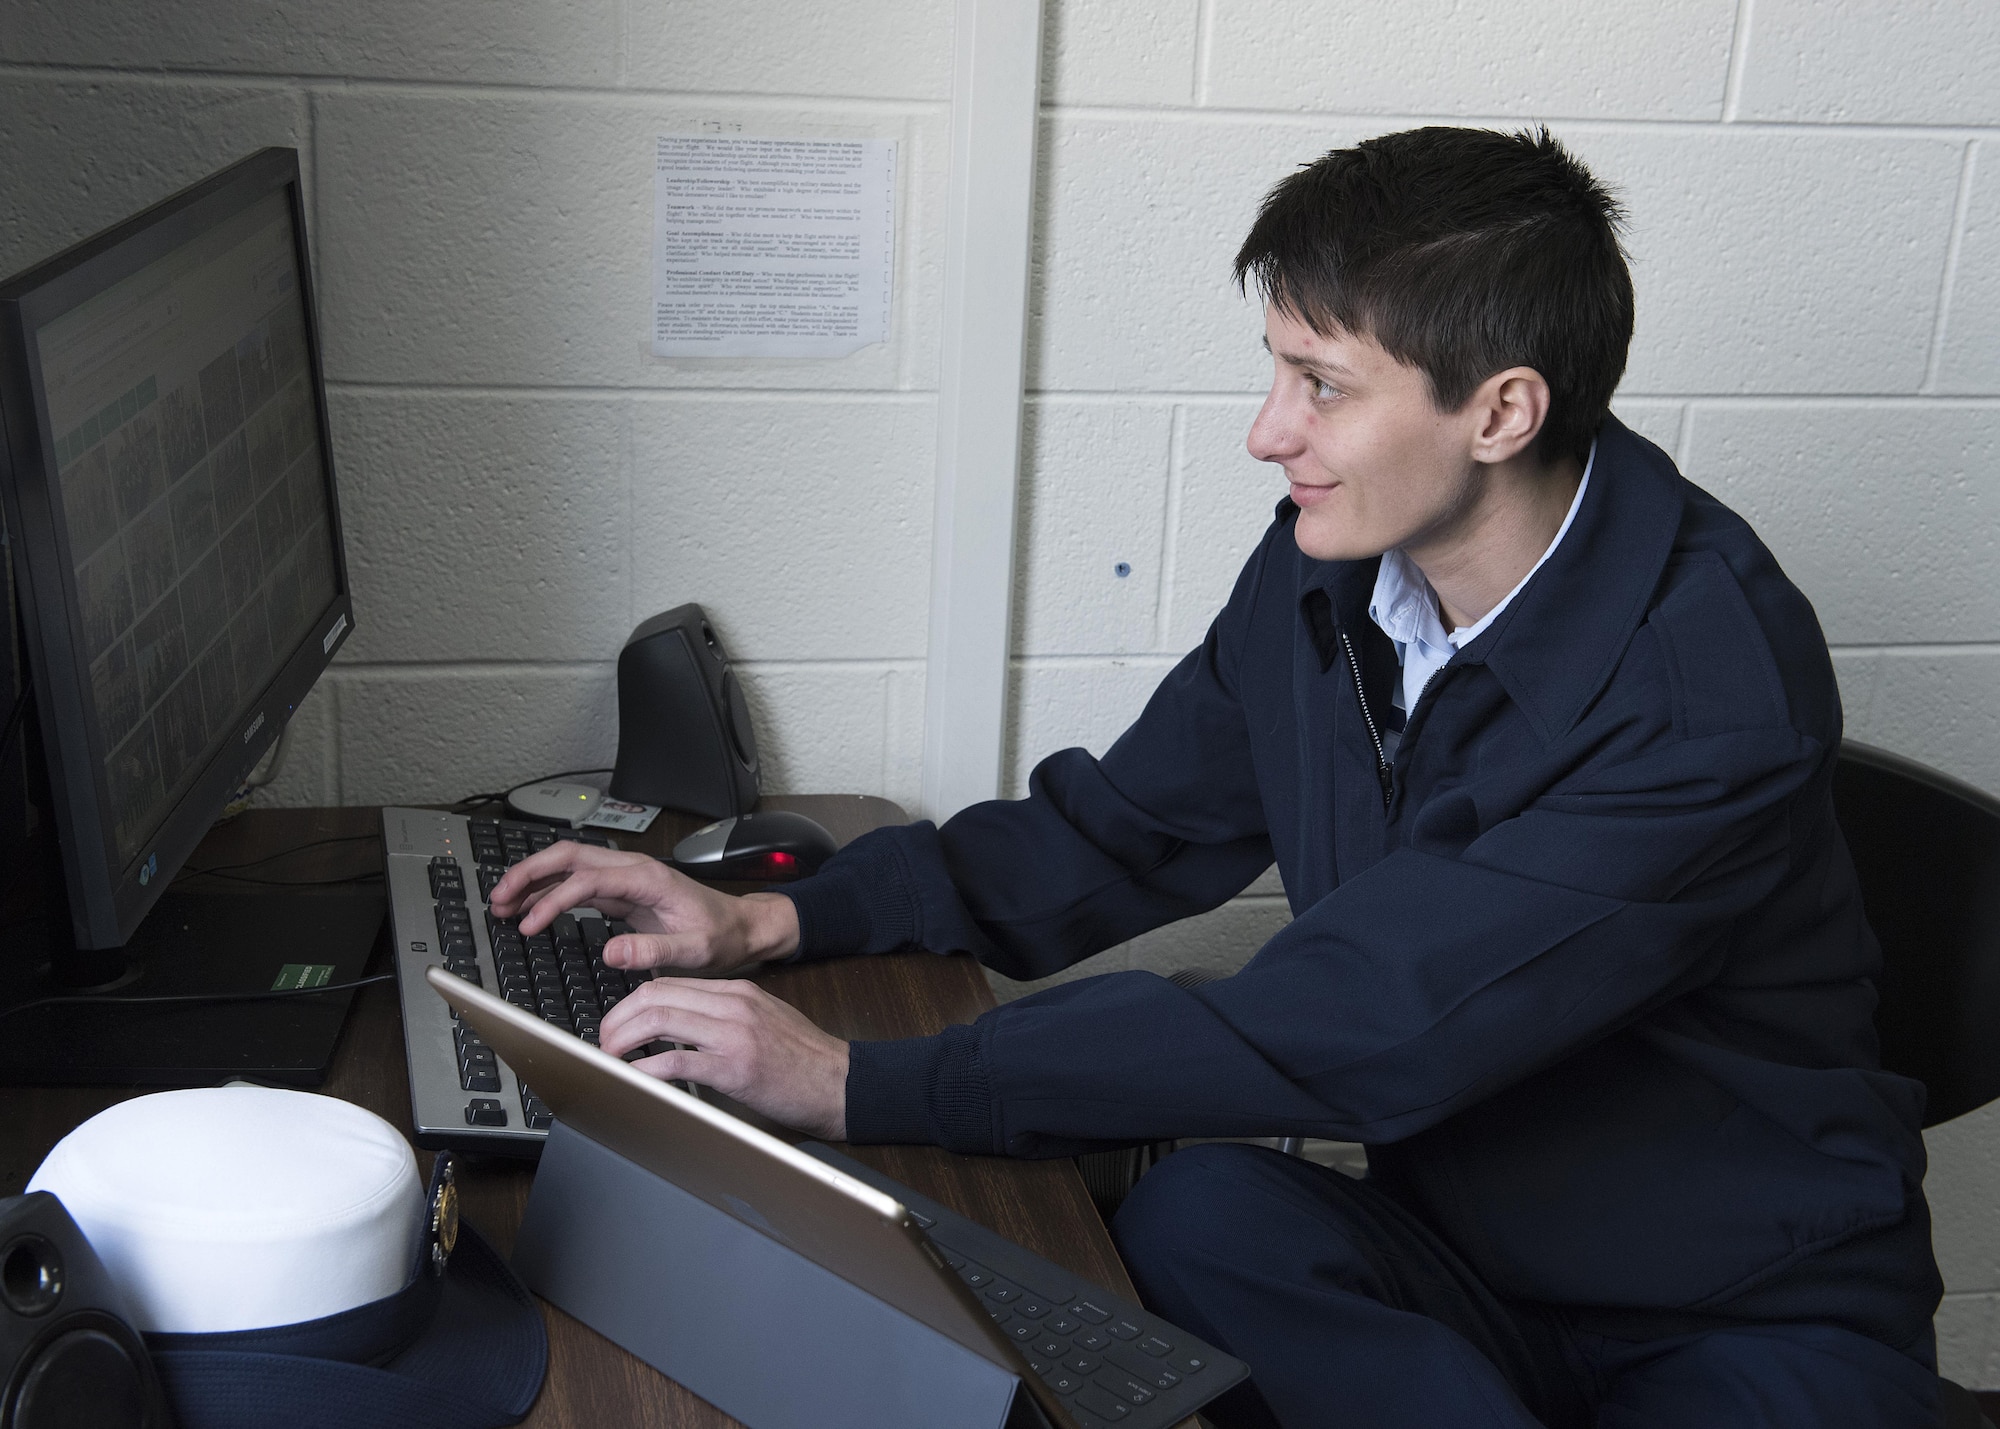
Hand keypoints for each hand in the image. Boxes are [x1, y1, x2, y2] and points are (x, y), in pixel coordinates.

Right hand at [486, 841, 799, 976]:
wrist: (742, 928)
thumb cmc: (721, 936)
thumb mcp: (694, 950)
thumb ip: (653, 950)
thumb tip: (611, 952)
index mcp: (647, 879)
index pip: (586, 880)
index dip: (553, 901)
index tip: (530, 927)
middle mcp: (632, 871)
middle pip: (568, 857)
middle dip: (529, 874)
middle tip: (499, 899)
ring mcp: (626, 879)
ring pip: (569, 867)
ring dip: (534, 881)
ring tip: (504, 905)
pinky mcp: (623, 893)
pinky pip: (578, 884)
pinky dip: (551, 893)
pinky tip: (533, 910)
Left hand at [600, 978, 848, 1139]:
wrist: (840, 1081)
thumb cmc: (804, 1057)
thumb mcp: (763, 1018)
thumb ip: (723, 1015)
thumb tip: (677, 1027)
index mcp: (737, 991)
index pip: (668, 983)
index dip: (630, 1003)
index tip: (616, 1023)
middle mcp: (733, 1005)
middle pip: (655, 995)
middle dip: (617, 1018)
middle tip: (604, 1040)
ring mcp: (734, 1034)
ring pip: (659, 1019)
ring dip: (623, 1039)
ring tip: (610, 1057)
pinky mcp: (735, 1068)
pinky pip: (676, 1062)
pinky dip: (645, 1070)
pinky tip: (634, 1078)